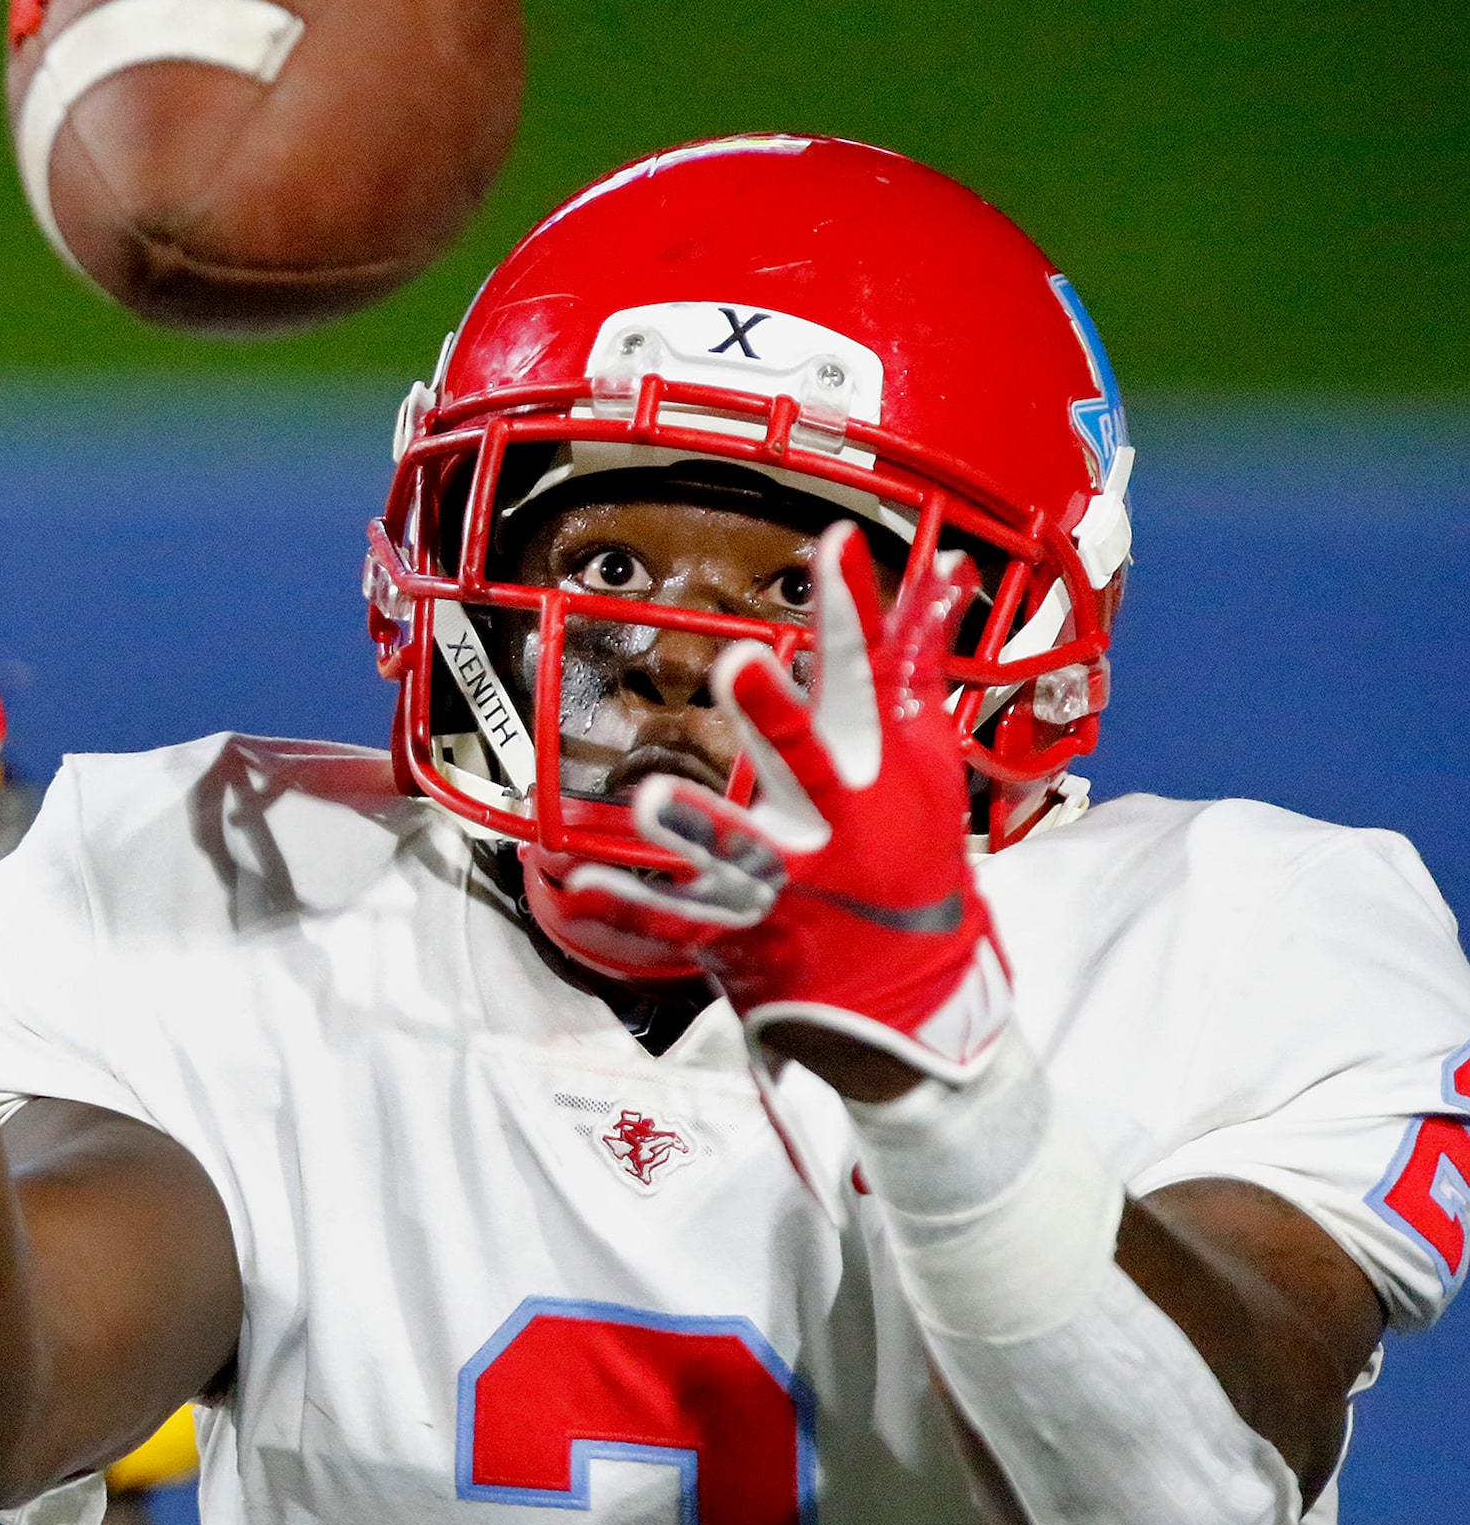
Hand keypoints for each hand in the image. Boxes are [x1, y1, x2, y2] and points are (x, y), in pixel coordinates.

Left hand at [559, 524, 1013, 1084]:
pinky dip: (626, 906)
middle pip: (799, 761)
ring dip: (699, 824)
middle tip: (741, 662)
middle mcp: (826, 823)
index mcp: (869, 772)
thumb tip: (944, 565)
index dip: (850, 610)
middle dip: (773, 718)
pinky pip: (671, 918)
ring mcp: (777, 878)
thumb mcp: (925, 752)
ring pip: (733, 847)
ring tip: (656, 797)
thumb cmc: (911, 846)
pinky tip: (579, 884)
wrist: (908, 980)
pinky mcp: (735, 925)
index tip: (836, 544)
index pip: (861, 676)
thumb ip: (918, 657)